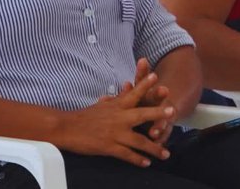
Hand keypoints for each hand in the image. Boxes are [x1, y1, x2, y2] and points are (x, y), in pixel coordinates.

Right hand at [56, 72, 175, 166]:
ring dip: (154, 148)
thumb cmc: (84, 116)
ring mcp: (115, 133)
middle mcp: (118, 118)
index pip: (133, 93)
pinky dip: (138, 159)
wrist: (67, 128)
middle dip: (158, 113)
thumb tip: (124, 90)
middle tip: (172, 111)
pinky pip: (128, 154)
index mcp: (116, 105)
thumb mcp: (102, 104)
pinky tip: (146, 163)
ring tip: (165, 154)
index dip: (145, 85)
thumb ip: (116, 99)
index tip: (156, 77)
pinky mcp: (109, 147)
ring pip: (139, 141)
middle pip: (142, 114)